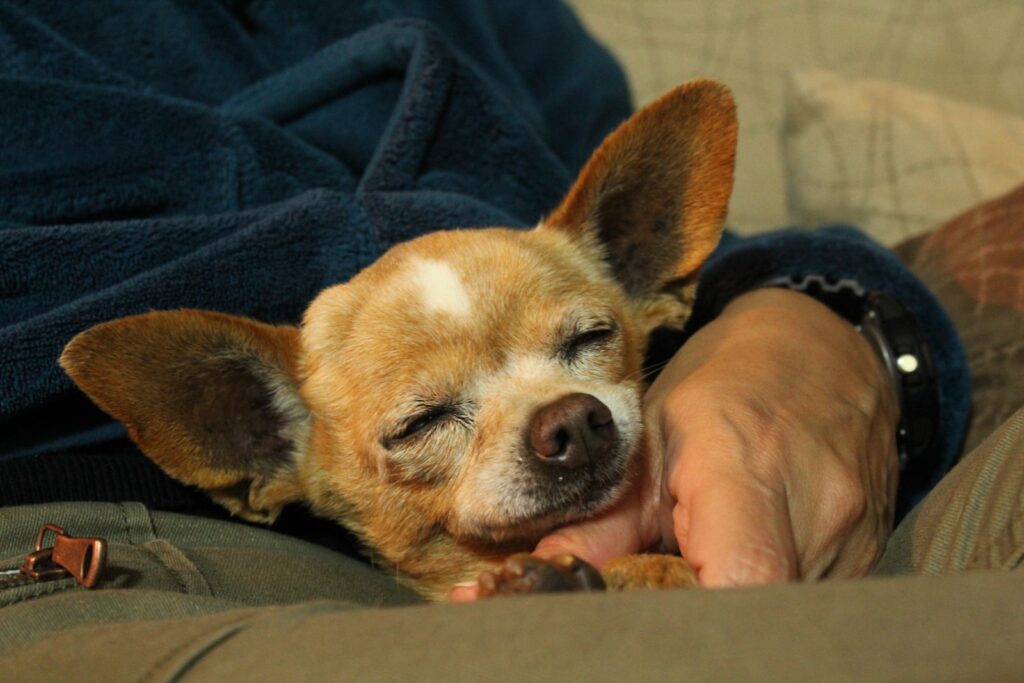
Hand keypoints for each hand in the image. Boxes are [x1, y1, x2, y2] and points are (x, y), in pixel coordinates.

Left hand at [533, 288, 900, 586]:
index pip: (744, 575)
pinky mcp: (866, 555)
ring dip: (731, 602)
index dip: (692, 610)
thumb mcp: (651, 432)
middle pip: (758, 605)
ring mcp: (853, 537)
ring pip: (782, 608)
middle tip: (662, 585)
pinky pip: (809, 597)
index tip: (648, 604)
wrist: (823, 346)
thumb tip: (549, 575)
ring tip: (698, 565)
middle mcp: (818, 507)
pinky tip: (738, 559)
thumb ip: (603, 521)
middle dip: (700, 612)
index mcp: (747, 465)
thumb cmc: (727, 381)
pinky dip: (764, 593)